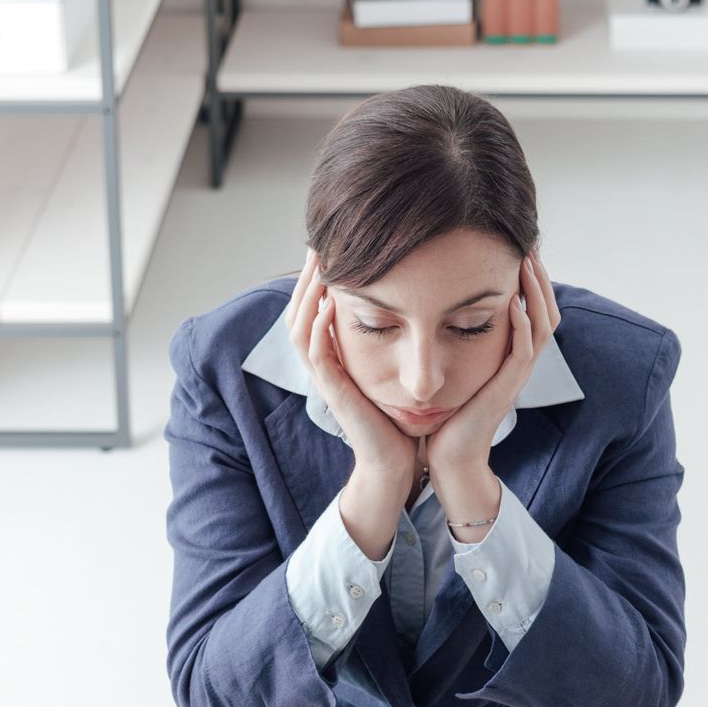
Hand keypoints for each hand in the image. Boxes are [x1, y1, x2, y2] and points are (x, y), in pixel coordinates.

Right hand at [287, 248, 414, 558]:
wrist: (397, 463)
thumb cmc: (399, 419)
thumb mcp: (392, 371)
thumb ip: (391, 340)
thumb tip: (408, 306)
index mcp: (336, 359)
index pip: (314, 309)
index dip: (316, 278)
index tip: (330, 246)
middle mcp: (325, 367)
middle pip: (298, 312)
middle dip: (305, 277)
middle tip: (315, 243)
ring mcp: (326, 380)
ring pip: (300, 328)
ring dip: (306, 294)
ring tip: (318, 264)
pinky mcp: (335, 393)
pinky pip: (316, 354)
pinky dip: (319, 326)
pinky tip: (328, 302)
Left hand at [425, 252, 560, 539]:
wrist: (449, 459)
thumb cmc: (446, 416)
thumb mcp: (452, 368)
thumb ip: (453, 338)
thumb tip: (435, 306)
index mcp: (508, 356)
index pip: (532, 308)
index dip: (530, 278)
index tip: (516, 245)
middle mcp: (518, 364)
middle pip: (546, 310)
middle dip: (539, 275)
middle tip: (529, 241)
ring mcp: (515, 377)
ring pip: (541, 325)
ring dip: (535, 292)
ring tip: (526, 261)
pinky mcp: (505, 390)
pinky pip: (523, 352)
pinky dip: (521, 325)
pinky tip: (512, 301)